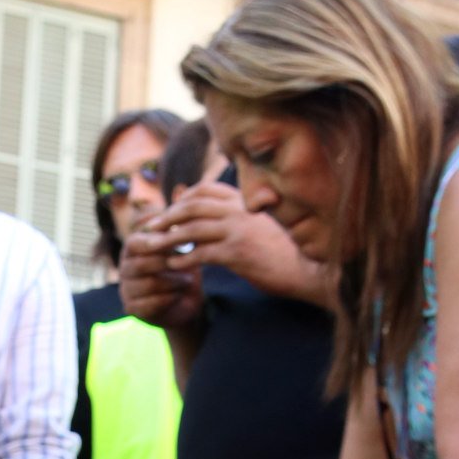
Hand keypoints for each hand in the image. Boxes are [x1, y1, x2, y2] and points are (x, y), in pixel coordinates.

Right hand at [118, 218, 204, 330]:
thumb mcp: (182, 245)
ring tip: (189, 280)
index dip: (154, 242)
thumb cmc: (182, 267)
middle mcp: (125, 268)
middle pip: (140, 264)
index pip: (134, 243)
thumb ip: (177, 232)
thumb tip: (180, 214)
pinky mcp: (132, 309)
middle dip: (167, 263)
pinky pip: (149, 304)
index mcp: (132, 249)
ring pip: (148, 284)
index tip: (176, 242)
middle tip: (189, 263)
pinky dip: (168, 298)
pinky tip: (180, 294)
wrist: (184, 300)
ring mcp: (126, 290)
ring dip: (172, 281)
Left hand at [139, 185, 329, 304]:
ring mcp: (238, 231)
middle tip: (151, 226)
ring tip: (153, 247)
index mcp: (246, 202)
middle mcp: (240, 211)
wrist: (307, 268)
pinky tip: (173, 264)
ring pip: (193, 228)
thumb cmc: (284, 251)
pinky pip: (201, 253)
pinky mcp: (237, 253)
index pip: (206, 190)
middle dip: (169, 215)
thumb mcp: (261, 226)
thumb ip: (239, 217)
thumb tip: (218, 215)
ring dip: (169, 237)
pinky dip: (184, 258)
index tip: (171, 209)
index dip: (184, 198)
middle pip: (193, 205)